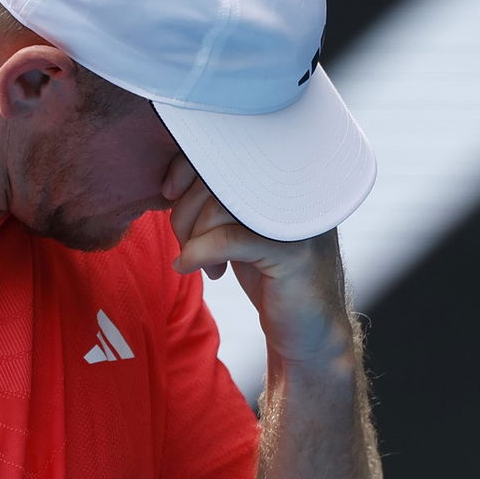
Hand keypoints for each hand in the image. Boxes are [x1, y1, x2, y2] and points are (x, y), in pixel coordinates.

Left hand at [162, 156, 353, 366]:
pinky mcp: (291, 252)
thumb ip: (222, 197)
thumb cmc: (271, 276)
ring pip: (219, 206)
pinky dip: (197, 253)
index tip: (169, 193)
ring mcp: (298, 217)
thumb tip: (173, 179)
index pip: (226, 146)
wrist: (310, 332)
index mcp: (287, 174)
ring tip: (196, 260)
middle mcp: (299, 187)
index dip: (187, 165)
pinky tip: (188, 267)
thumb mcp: (244, 227)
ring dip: (193, 236)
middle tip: (185, 241)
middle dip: (186, 210)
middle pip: (218, 175)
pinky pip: (227, 240)